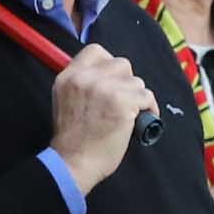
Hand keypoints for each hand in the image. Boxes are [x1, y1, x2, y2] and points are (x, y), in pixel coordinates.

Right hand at [48, 46, 158, 194]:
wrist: (73, 162)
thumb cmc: (72, 140)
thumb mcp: (64, 101)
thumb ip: (81, 84)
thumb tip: (107, 78)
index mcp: (69, 76)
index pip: (95, 51)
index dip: (109, 63)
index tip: (113, 80)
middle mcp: (86, 78)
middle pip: (121, 64)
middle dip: (127, 81)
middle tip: (124, 100)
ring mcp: (105, 89)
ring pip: (136, 82)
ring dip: (137, 98)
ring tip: (131, 114)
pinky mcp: (123, 102)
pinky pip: (147, 97)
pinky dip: (149, 109)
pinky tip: (142, 120)